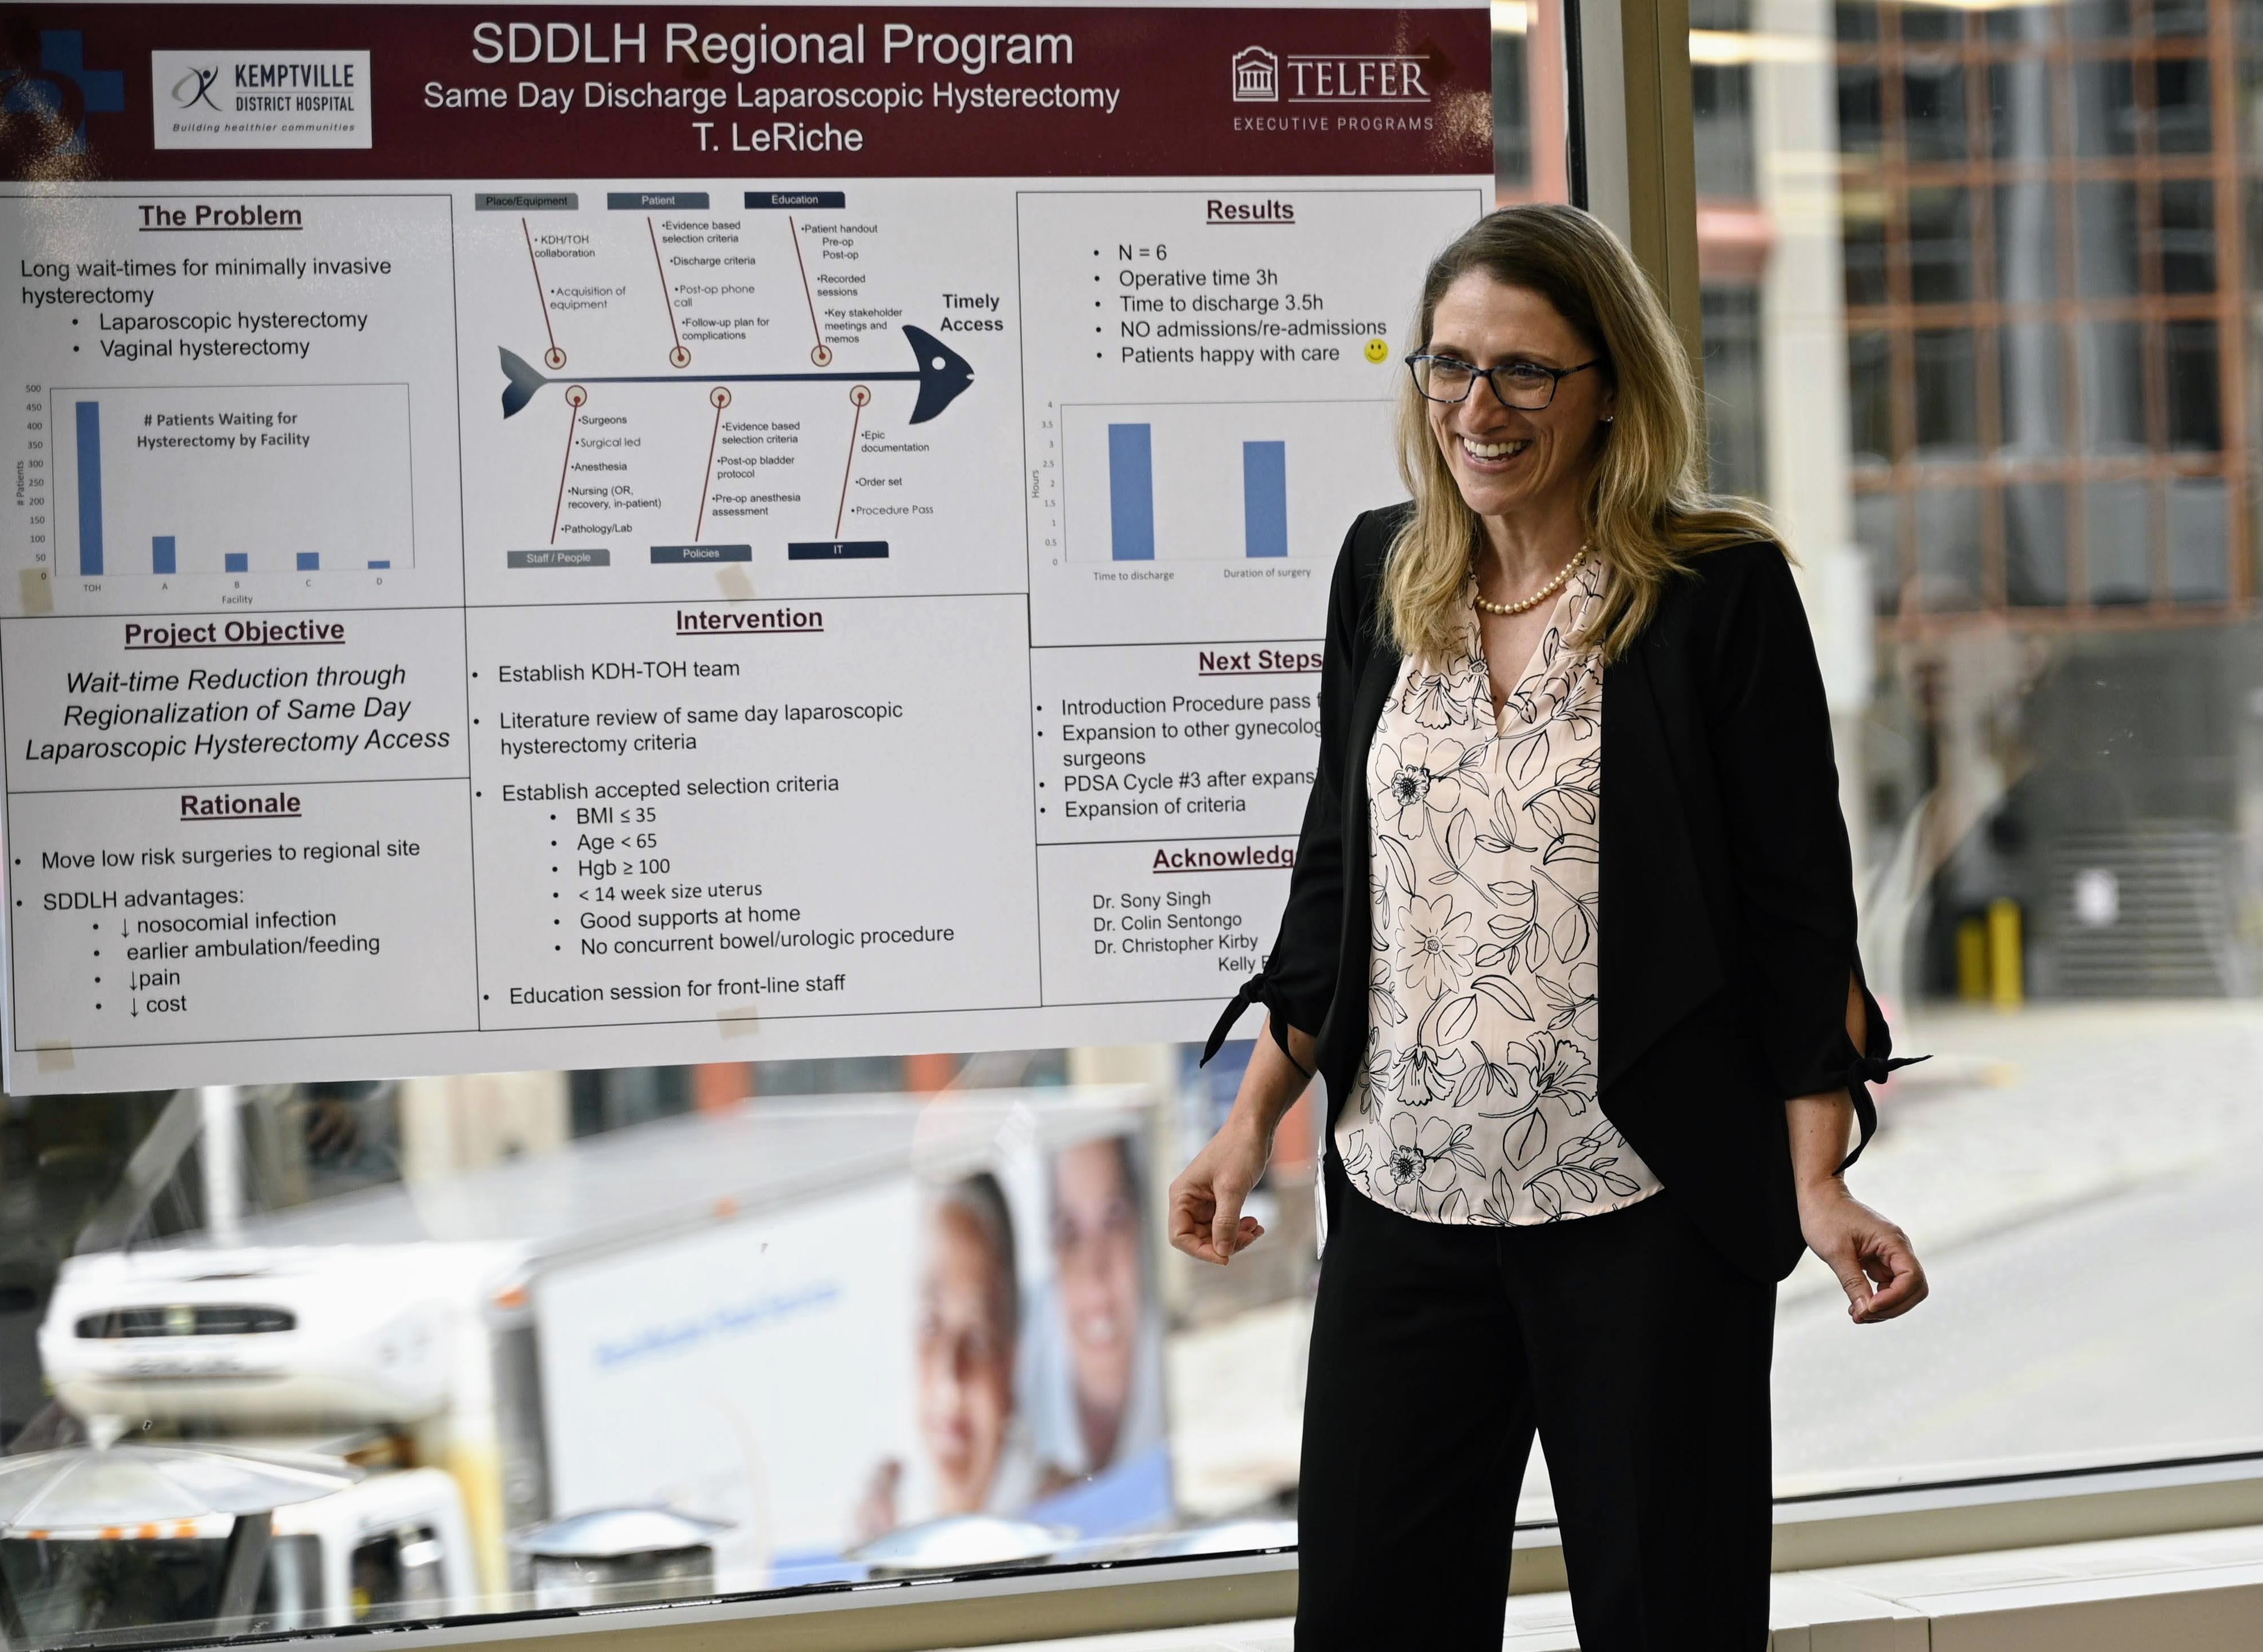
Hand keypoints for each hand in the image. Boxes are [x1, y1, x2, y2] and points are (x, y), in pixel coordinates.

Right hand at [1168, 1118, 1272, 1265]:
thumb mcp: (1232, 1189)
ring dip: (1235, 1237)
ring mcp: (1204, 1200)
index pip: (1180, 1236)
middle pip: (1199, 1238)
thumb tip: (1222, 1253)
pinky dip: (1239, 1228)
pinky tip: (1255, 1224)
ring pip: (1214, 1234)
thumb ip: (1225, 1223)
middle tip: (1249, 1237)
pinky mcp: (1219, 1199)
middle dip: (1224, 1243)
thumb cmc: (1239, 1150)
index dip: (1201, 1251)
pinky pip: (1225, 1223)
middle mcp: (1189, 1200)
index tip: (1226, 1257)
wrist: (1253, 1128)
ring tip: (1256, 1229)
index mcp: (1182, 1195)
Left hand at [1799, 1179, 1927, 1323]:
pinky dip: (1876, 1299)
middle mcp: (1898, 1248)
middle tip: (1862, 1316)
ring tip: (1857, 1315)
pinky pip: (1887, 1286)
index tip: (1868, 1307)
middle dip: (1892, 1307)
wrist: (1818, 1196)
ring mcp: (1890, 1254)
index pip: (1912, 1278)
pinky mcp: (1879, 1260)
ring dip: (1884, 1307)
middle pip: (1913, 1288)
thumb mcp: (1836, 1252)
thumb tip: (1866, 1311)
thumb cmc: (1825, 1216)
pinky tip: (1858, 1306)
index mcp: (1892, 1241)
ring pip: (1901, 1290)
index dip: (1895, 1298)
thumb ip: (1853, 1282)